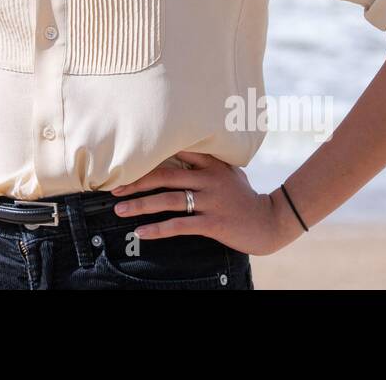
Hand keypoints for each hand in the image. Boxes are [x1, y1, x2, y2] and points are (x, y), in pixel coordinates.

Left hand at [109, 151, 301, 256]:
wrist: (271, 221)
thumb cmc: (246, 197)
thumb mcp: (229, 173)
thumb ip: (208, 163)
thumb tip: (183, 154)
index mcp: (211, 163)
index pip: (174, 153)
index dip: (148, 158)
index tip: (125, 162)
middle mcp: (209, 178)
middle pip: (165, 175)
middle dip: (136, 181)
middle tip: (114, 188)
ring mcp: (211, 200)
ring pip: (168, 200)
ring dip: (140, 205)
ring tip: (119, 211)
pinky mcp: (213, 222)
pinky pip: (179, 225)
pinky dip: (157, 229)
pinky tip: (141, 232)